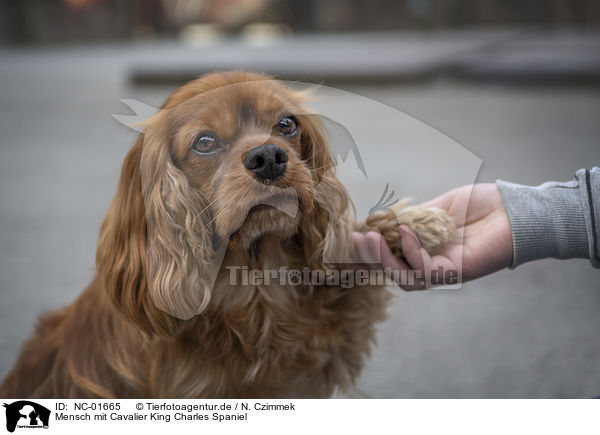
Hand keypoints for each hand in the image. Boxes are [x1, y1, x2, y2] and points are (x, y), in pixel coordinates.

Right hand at [352, 183, 512, 288]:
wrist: (514, 209)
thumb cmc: (480, 207)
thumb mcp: (438, 210)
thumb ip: (412, 220)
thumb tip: (380, 222)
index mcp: (424, 251)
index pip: (389, 258)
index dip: (367, 254)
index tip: (349, 240)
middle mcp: (431, 265)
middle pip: (392, 272)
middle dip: (370, 258)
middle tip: (356, 239)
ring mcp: (444, 272)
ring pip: (405, 279)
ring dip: (384, 260)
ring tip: (370, 240)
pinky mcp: (457, 273)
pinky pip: (426, 271)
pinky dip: (411, 253)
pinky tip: (404, 233)